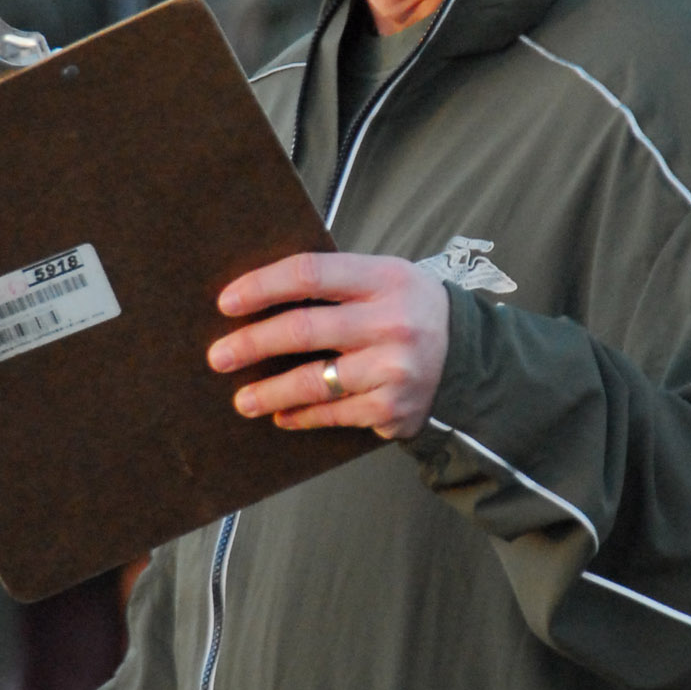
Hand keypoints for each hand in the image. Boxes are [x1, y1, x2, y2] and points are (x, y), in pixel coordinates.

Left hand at [209, 252, 448, 440]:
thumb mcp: (386, 280)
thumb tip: (260, 297)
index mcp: (384, 278)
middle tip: (218, 356)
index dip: (262, 286)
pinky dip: (301, 416)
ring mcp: (392, 368)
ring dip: (269, 392)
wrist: (471, 361)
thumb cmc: (410, 313)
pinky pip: (332, 413)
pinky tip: (281, 415)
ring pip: (312, 382)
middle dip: (251, 344)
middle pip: (303, 329)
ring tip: (242, 399)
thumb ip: (335, 283)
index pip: (310, 273)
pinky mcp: (392, 407)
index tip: (227, 302)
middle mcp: (391, 322)